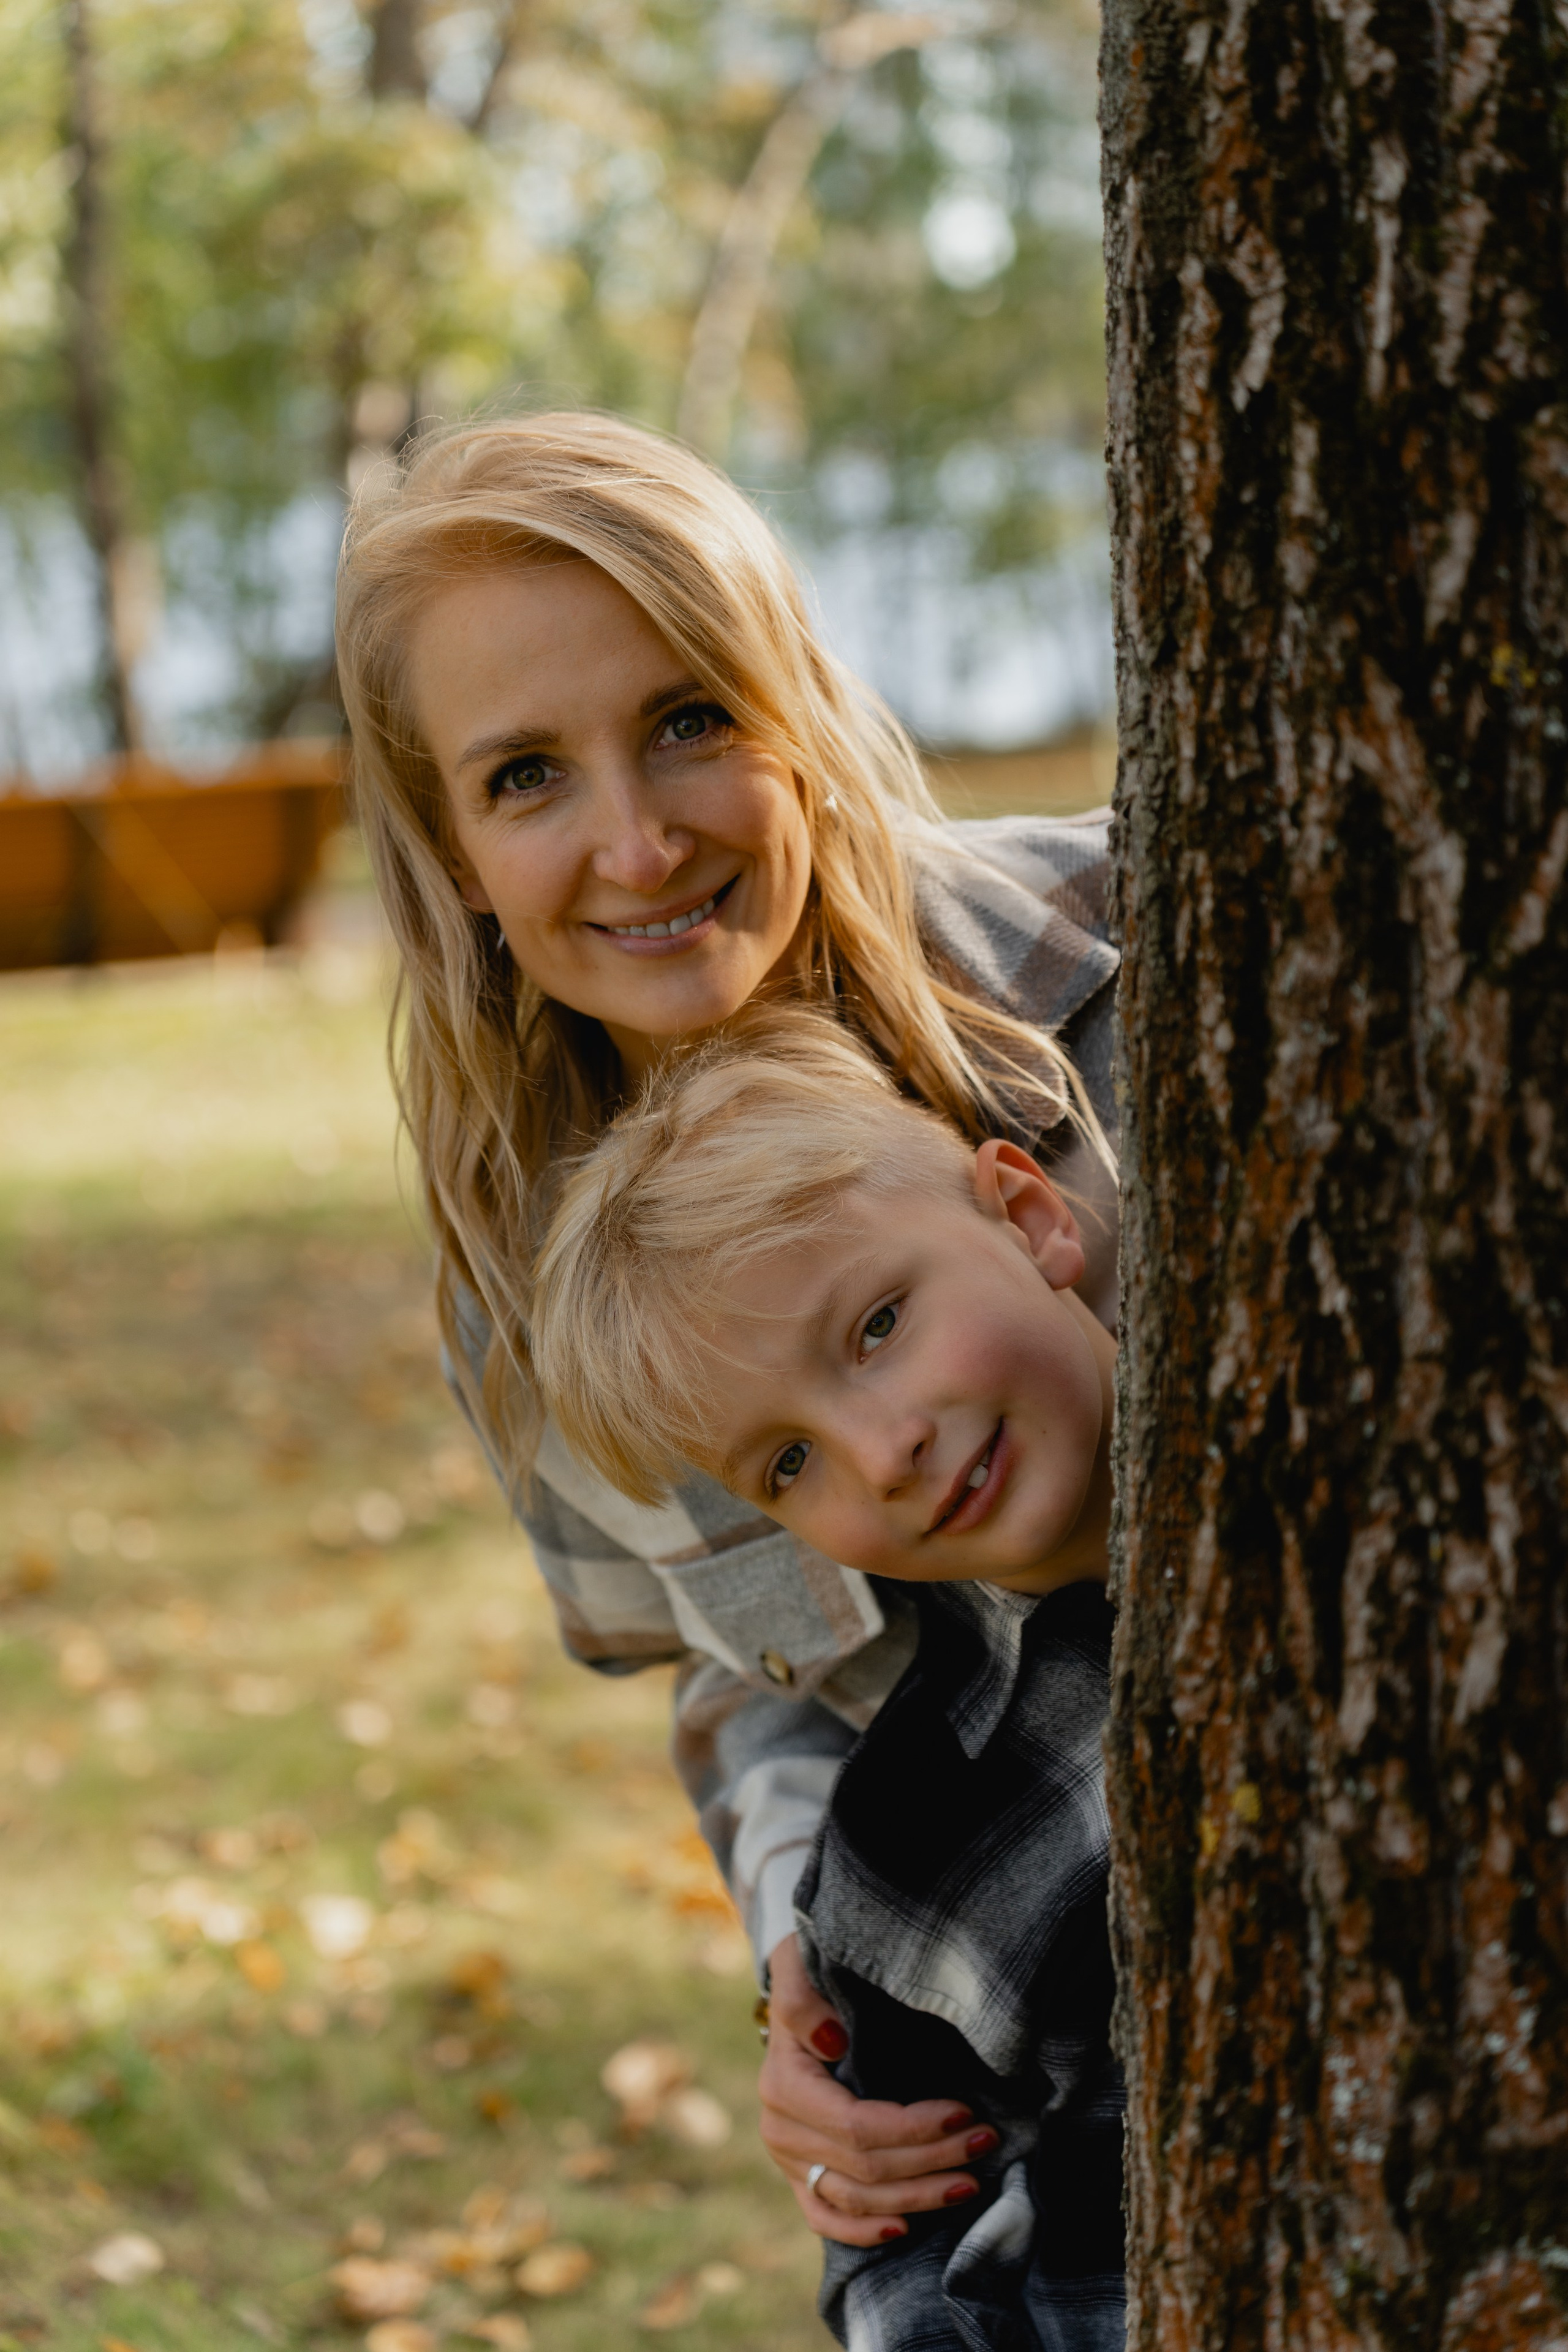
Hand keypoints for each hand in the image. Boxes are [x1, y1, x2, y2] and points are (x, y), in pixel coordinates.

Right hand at [758, 1933, 994, 2247]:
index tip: (965, 2113)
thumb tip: (831, 2039)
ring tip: (969, 2183)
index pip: (856, 2126)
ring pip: (857, 2199)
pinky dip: (864, 2231)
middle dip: (931, 2160)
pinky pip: (826, 2218)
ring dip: (917, 2196)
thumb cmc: (812, 1977)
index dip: (913, 2129)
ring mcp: (790, 2161)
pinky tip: (905, 2228)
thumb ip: (805, 2000)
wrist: (800, 1996)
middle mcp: (781, 2131)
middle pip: (865, 2167)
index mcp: (784, 2085)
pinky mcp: (800, 2177)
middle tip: (986, 2142)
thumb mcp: (802, 1967)